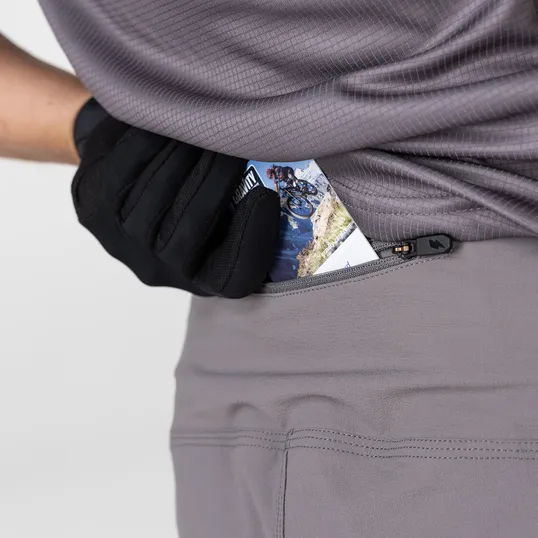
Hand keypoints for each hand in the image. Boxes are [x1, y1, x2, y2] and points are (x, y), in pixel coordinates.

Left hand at [72, 101, 279, 297]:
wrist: (128, 193)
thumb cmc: (191, 202)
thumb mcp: (224, 218)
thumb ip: (242, 206)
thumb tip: (268, 166)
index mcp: (203, 280)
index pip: (235, 276)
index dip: (253, 238)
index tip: (266, 194)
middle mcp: (162, 272)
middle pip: (195, 223)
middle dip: (218, 173)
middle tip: (233, 137)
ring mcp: (123, 245)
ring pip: (159, 192)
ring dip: (184, 152)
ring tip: (202, 123)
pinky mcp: (93, 214)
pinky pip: (123, 170)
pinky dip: (148, 140)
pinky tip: (165, 119)